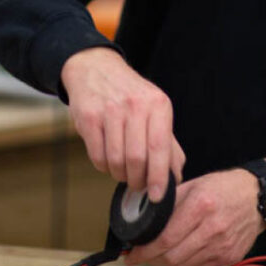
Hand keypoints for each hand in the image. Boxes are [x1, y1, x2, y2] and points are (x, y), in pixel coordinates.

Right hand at [61, 46, 184, 199]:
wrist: (96, 69)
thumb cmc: (130, 95)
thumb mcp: (155, 110)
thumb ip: (168, 144)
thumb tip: (176, 177)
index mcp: (158, 104)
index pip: (160, 148)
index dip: (159, 177)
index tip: (157, 196)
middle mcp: (135, 105)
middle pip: (137, 159)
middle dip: (138, 180)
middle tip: (138, 184)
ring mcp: (110, 110)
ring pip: (116, 160)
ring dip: (119, 175)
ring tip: (123, 171)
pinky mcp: (89, 117)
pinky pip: (97, 156)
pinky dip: (103, 166)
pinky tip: (108, 159)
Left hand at [123, 168, 265, 265]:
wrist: (257, 197)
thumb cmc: (224, 187)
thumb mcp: (194, 185)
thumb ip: (170, 202)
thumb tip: (145, 219)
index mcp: (200, 206)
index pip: (165, 238)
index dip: (144, 251)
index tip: (131, 256)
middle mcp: (212, 228)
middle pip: (173, 257)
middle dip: (154, 258)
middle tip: (144, 254)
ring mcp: (223, 246)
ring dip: (170, 261)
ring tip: (165, 251)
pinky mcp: (230, 257)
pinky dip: (188, 263)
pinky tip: (186, 250)